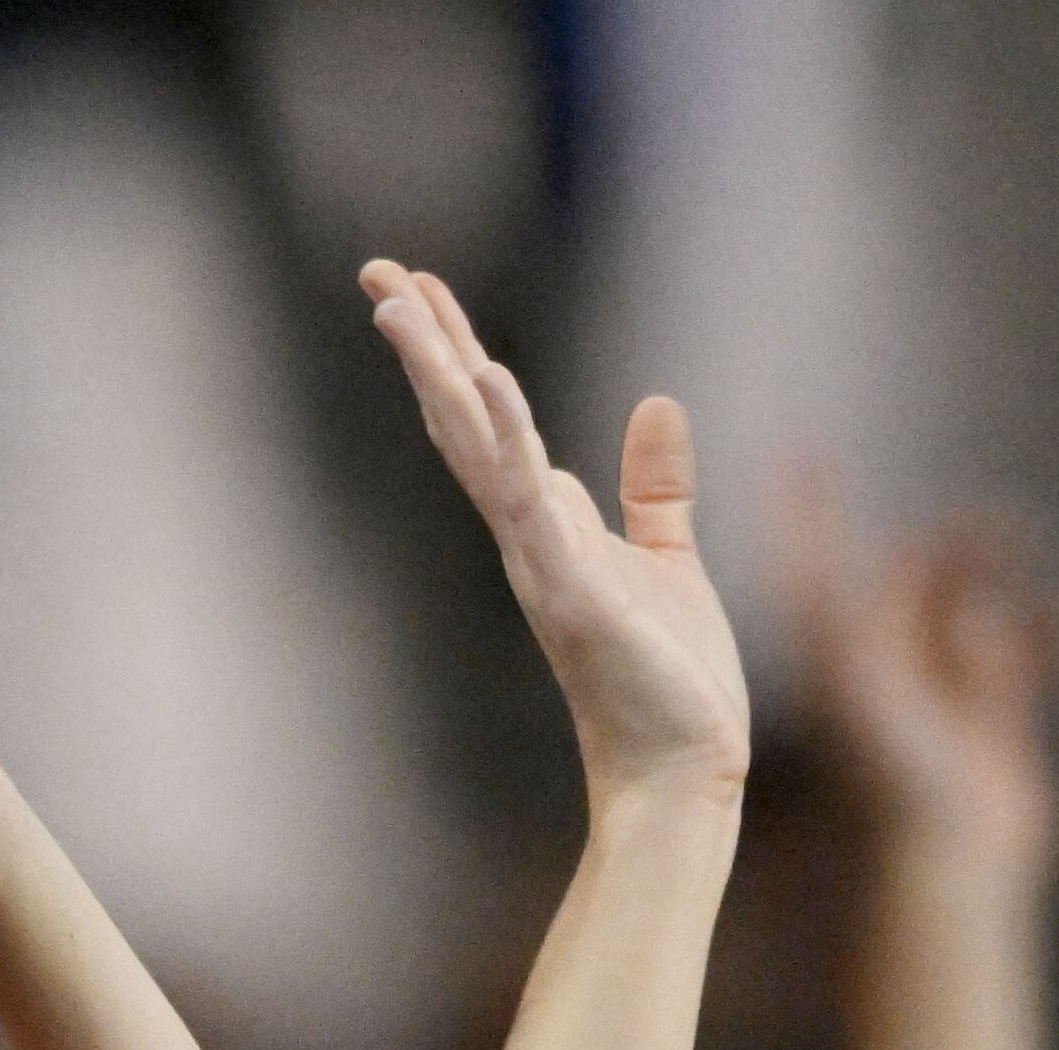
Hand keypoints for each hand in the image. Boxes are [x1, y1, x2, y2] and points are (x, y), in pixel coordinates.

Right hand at [363, 258, 748, 803]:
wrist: (681, 770)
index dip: (455, 350)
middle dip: (425, 344)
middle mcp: (527, 535)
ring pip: (475, 449)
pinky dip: (505, 438)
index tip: (418, 287)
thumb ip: (655, 484)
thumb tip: (656, 401)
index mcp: (546, 523)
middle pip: (461, 419)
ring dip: (438, 375)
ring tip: (400, 305)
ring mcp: (540, 560)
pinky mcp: (571, 588)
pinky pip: (527, 500)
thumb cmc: (670, 681)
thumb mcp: (668, 556)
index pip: (489, 418)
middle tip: (377, 271)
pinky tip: (488, 378)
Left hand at [781, 473, 1058, 871]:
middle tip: (998, 532)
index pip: (817, 570)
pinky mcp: (989, 718)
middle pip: (910, 582)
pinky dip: (1042, 632)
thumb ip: (856, 636)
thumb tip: (871, 588)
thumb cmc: (897, 788)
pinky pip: (1019, 651)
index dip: (805, 515)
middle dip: (949, 552)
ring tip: (1023, 553)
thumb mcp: (868, 698)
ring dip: (995, 579)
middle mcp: (883, 671)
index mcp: (841, 663)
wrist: (946, 865)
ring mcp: (939, 693)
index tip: (795, 455)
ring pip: (967, 607)